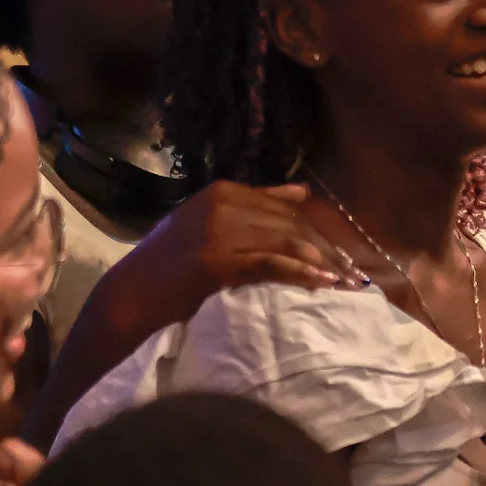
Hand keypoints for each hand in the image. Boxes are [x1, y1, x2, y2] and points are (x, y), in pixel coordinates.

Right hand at [144, 181, 366, 320]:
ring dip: (322, 264)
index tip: (344, 254)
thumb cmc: (171, 265)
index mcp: (224, 191)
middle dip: (328, 250)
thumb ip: (255, 205)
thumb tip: (302, 191)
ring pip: (285, 242)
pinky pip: (270, 263)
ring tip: (346, 283)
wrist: (130, 294)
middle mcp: (222, 203)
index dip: (320, 232)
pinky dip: (300, 274)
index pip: (285, 208)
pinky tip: (321, 284)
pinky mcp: (215, 260)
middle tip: (355, 275)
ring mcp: (217, 230)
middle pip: (291, 225)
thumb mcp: (211, 224)